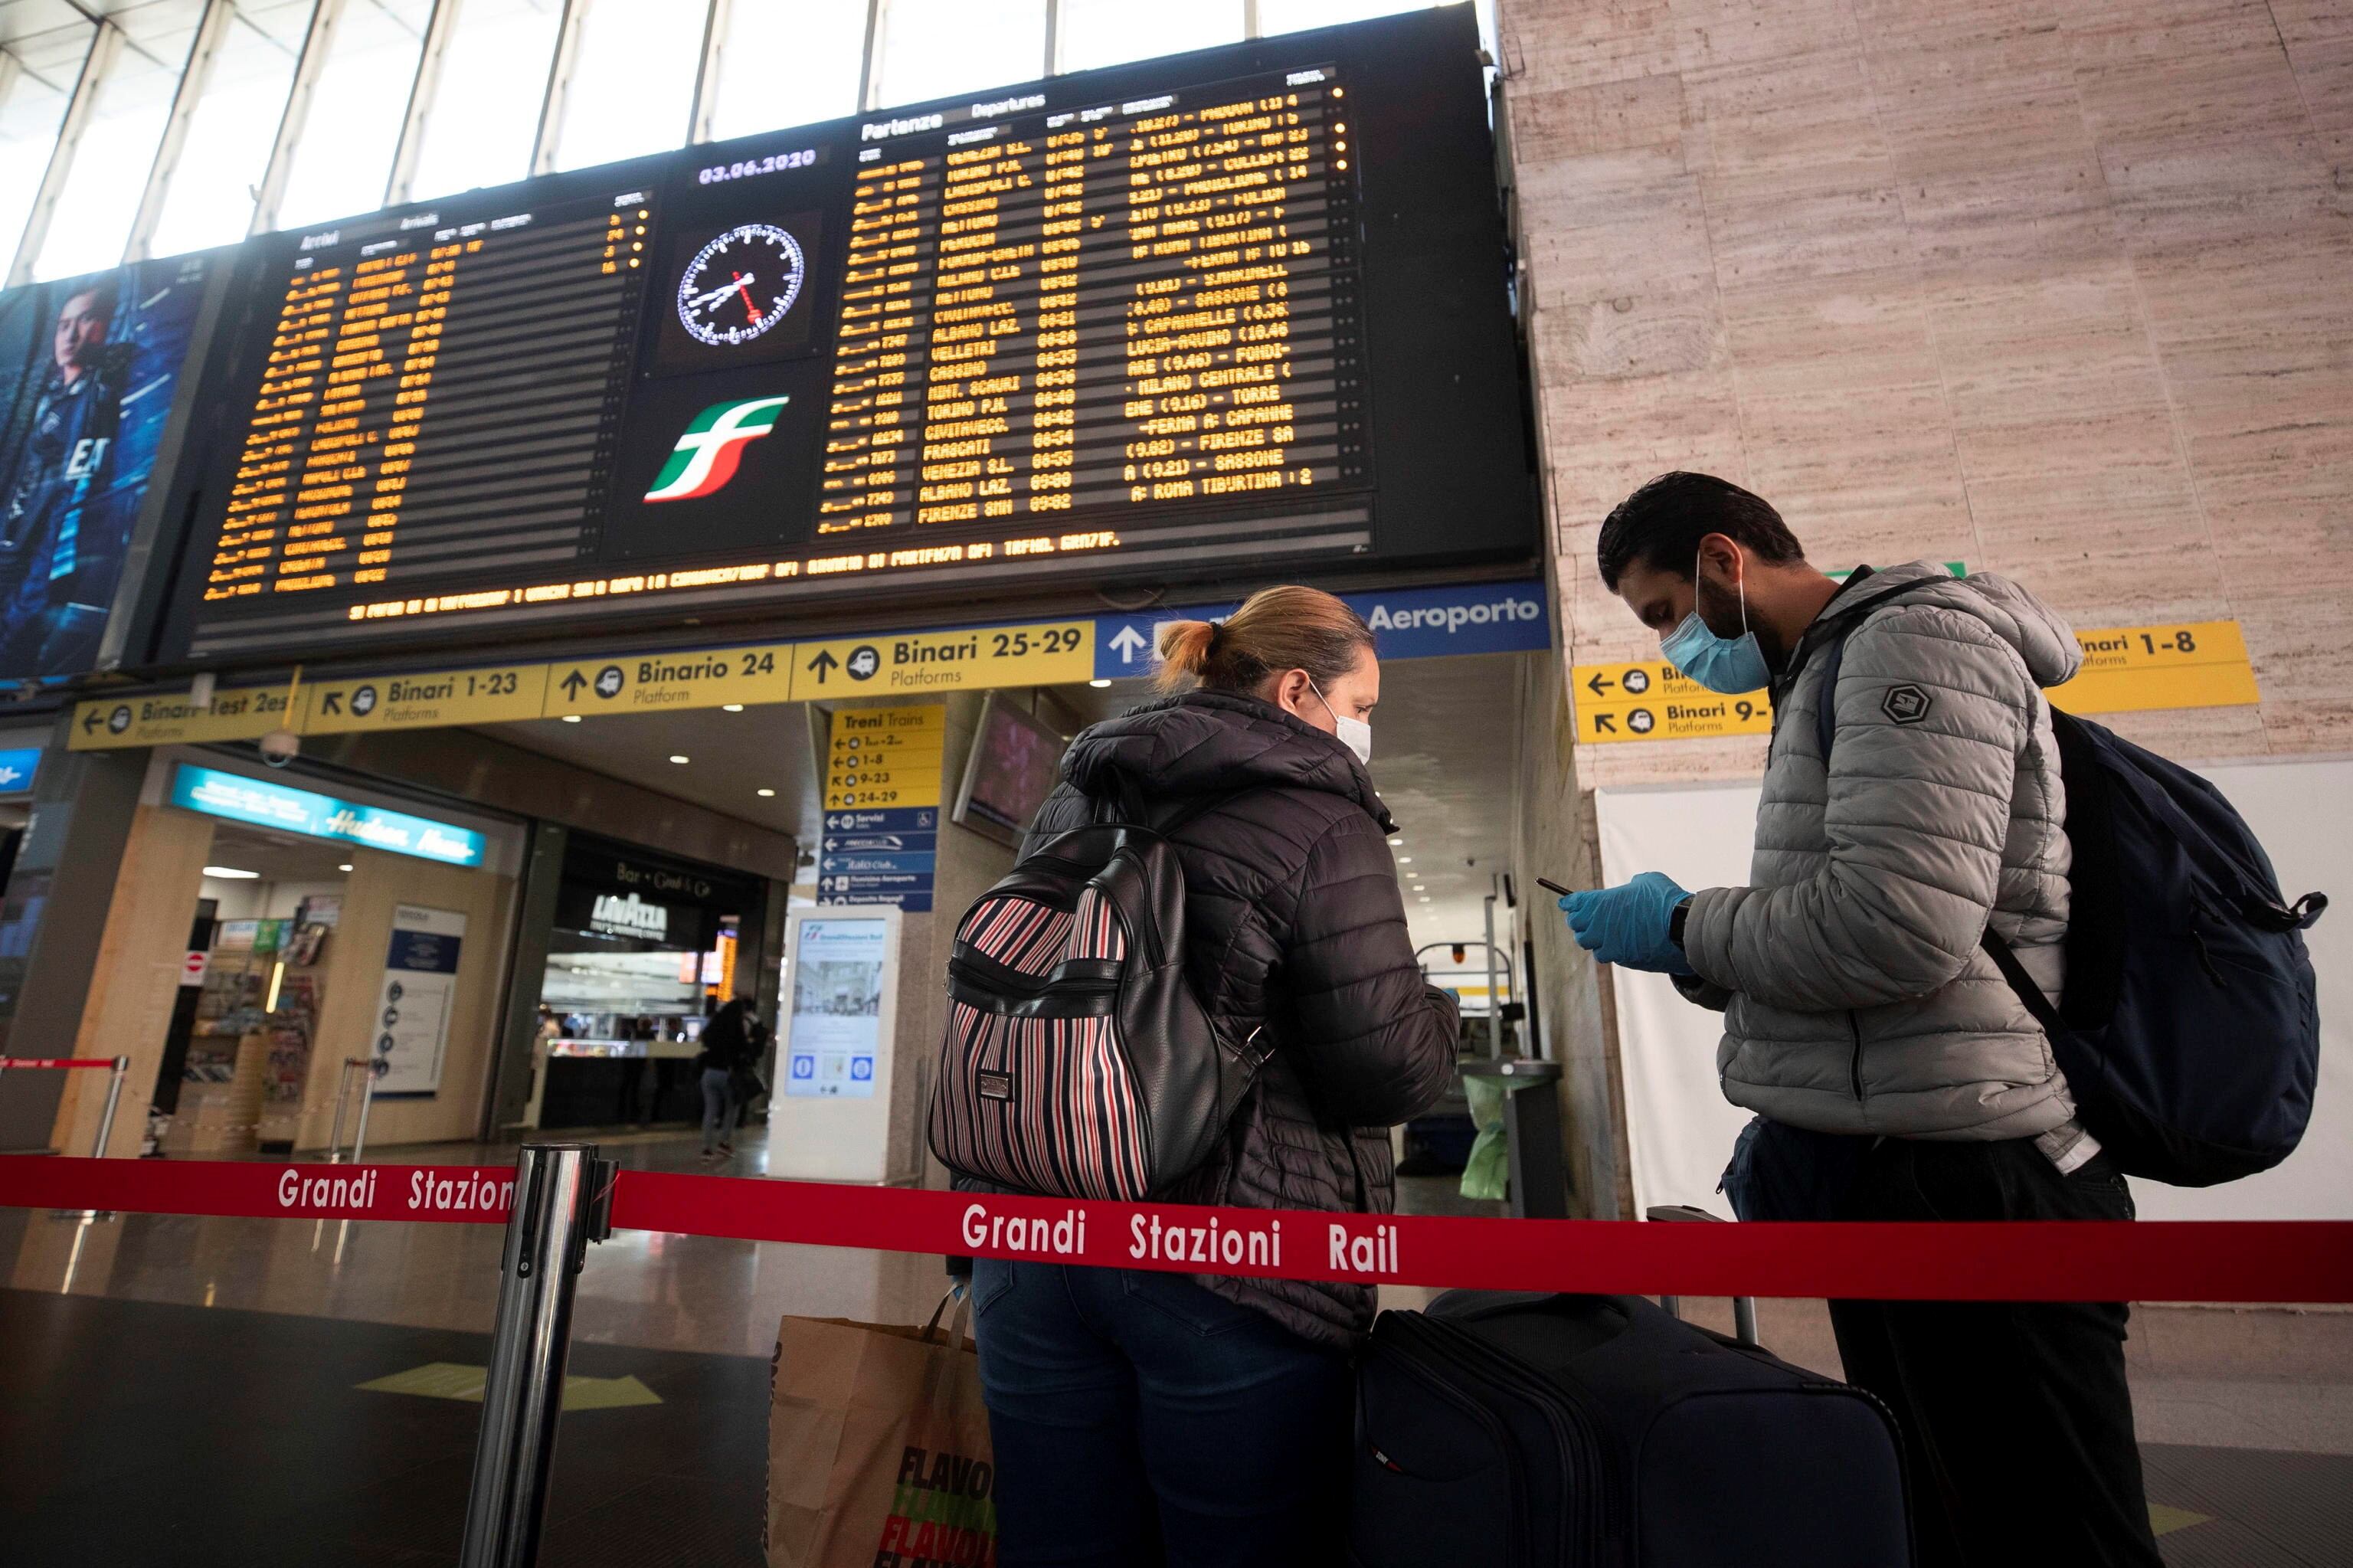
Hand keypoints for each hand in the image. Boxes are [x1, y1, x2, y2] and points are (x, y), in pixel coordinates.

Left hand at [1560, 872, 1693, 973]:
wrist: (1682, 929)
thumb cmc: (1665, 900)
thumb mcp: (1647, 881)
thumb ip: (1632, 885)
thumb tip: (1632, 888)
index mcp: (1599, 904)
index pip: (1572, 904)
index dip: (1569, 903)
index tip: (1567, 904)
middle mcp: (1599, 927)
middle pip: (1576, 928)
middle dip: (1580, 923)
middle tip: (1587, 919)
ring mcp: (1611, 947)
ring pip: (1592, 947)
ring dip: (1596, 941)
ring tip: (1604, 934)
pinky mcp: (1624, 960)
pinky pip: (1612, 957)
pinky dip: (1614, 951)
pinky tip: (1622, 944)